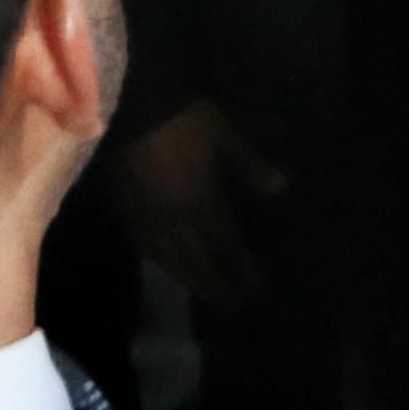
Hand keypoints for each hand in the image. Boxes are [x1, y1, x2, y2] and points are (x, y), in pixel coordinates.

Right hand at [115, 101, 282, 304]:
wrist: (136, 105)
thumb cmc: (186, 120)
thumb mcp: (225, 137)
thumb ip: (250, 165)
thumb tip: (280, 188)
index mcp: (203, 200)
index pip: (225, 245)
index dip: (239, 269)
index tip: (252, 289)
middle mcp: (176, 217)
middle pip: (196, 260)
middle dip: (214, 284)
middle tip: (228, 304)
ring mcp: (149, 215)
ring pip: (169, 258)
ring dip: (186, 278)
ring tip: (201, 292)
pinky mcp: (128, 207)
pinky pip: (146, 244)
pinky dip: (159, 259)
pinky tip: (165, 264)